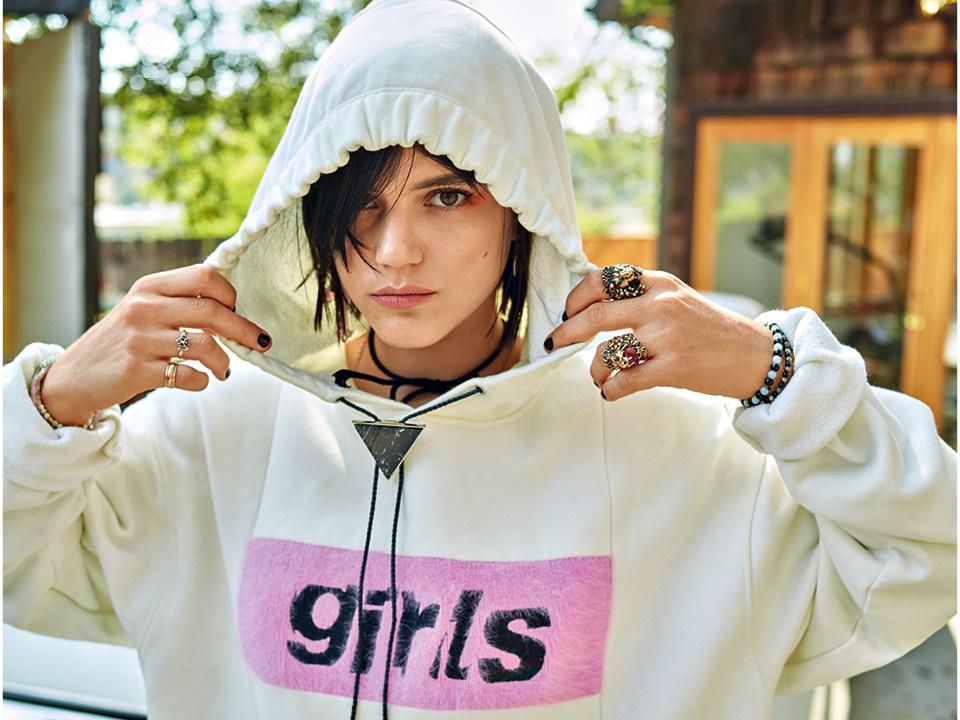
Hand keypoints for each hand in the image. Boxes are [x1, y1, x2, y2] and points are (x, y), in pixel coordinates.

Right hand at [40, 264, 272, 425]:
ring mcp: (140, 339)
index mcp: (150, 287)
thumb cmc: (121, 342)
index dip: (230, 294)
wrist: (74, 376)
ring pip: (205, 346)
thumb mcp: (143, 309)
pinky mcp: (136, 370)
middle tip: (260, 343)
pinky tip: (199, 381)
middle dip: (244, 330)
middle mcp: (145, 308)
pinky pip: (187, 375)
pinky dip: (201, 381)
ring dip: (223, 362)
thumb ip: (180, 302)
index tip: (237, 310)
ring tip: (222, 370)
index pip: (204, 276)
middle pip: (213, 311)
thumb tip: (233, 307)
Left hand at [543, 268, 784, 401]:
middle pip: (595, 315)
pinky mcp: (674, 368)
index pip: (604, 279)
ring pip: (607, 353)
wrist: (756, 355)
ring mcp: (667, 337)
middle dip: (567, 331)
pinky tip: (611, 391)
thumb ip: (643, 297)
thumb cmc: (711, 329)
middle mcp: (661, 306)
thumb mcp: (678, 298)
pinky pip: (625, 381)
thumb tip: (593, 305)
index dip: (577, 296)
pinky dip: (611, 389)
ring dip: (594, 369)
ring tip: (600, 377)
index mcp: (660, 283)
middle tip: (556, 342)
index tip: (567, 311)